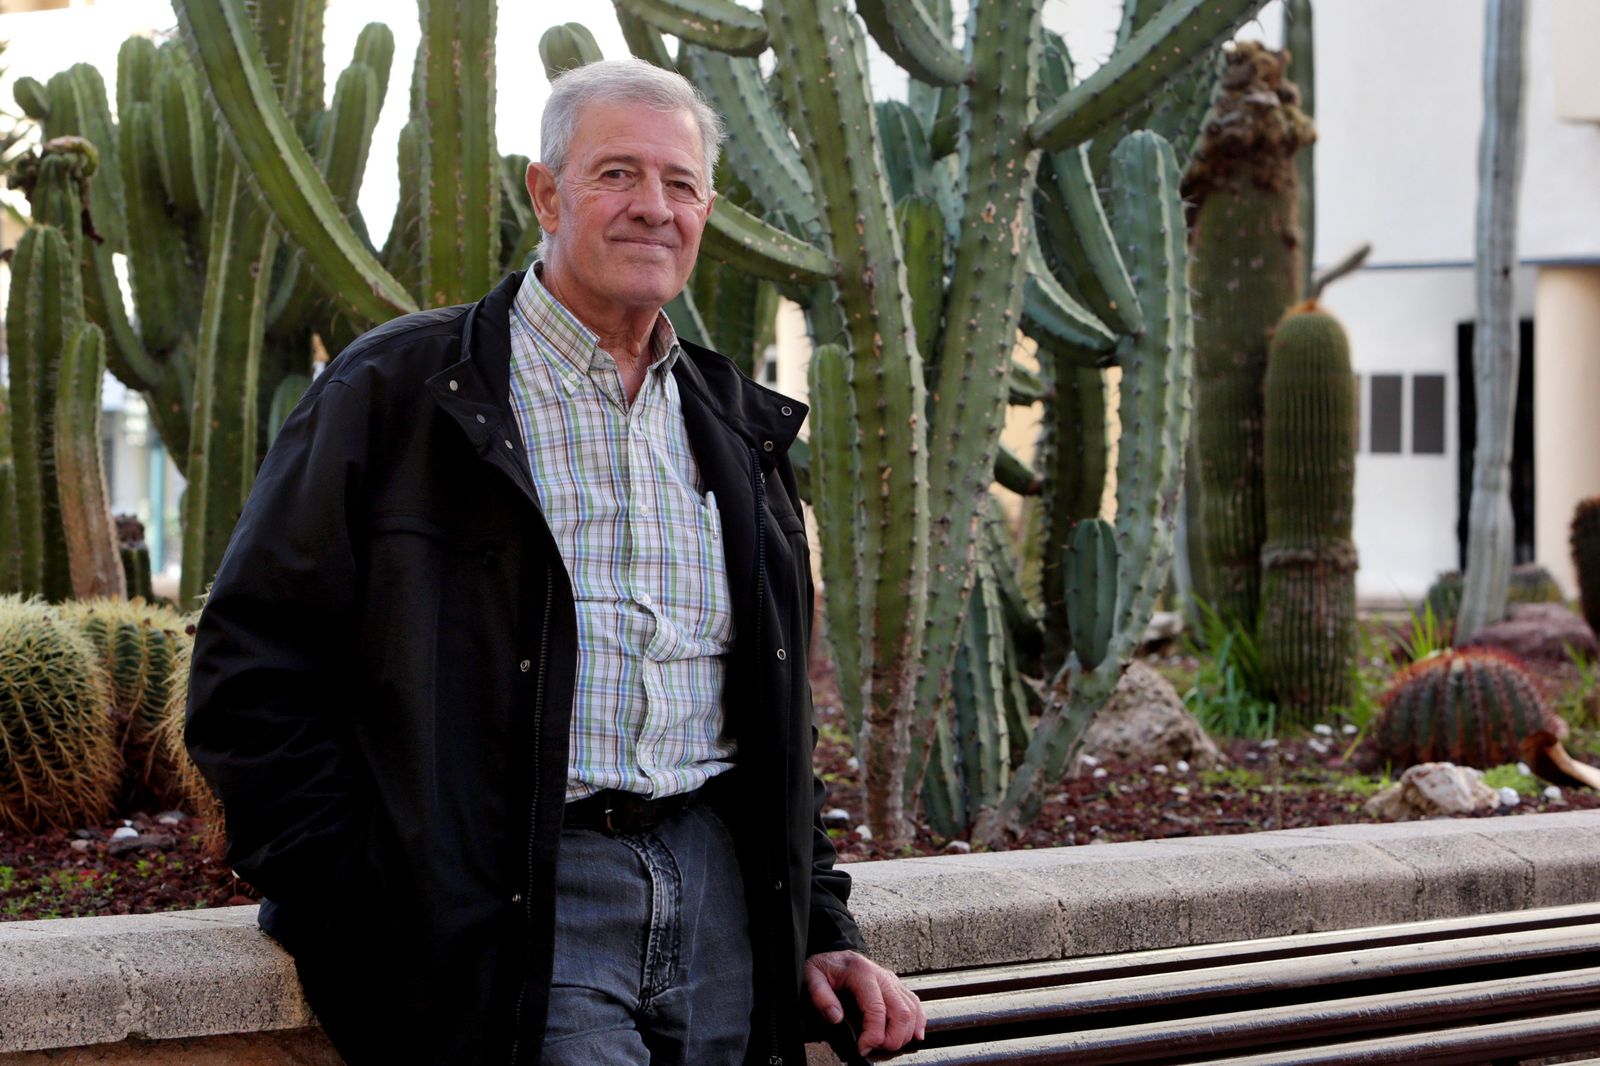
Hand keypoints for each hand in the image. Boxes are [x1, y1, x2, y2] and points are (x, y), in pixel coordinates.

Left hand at [803, 949, 926, 1054]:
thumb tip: (836, 1017)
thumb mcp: (812, 976)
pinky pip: (914, 1002)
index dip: (873, 1034)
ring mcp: (891, 980)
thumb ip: (821, 996)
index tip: (863, 1048)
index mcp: (862, 973)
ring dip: (905, 1033)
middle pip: (900, 1011)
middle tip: (878, 1049)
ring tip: (889, 1046)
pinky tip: (916, 1035)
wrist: (834, 953)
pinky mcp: (896, 985)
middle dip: (893, 1037)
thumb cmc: (824, 966)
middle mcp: (882, 975)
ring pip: (911, 1009)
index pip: (877, 1009)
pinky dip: (918, 1020)